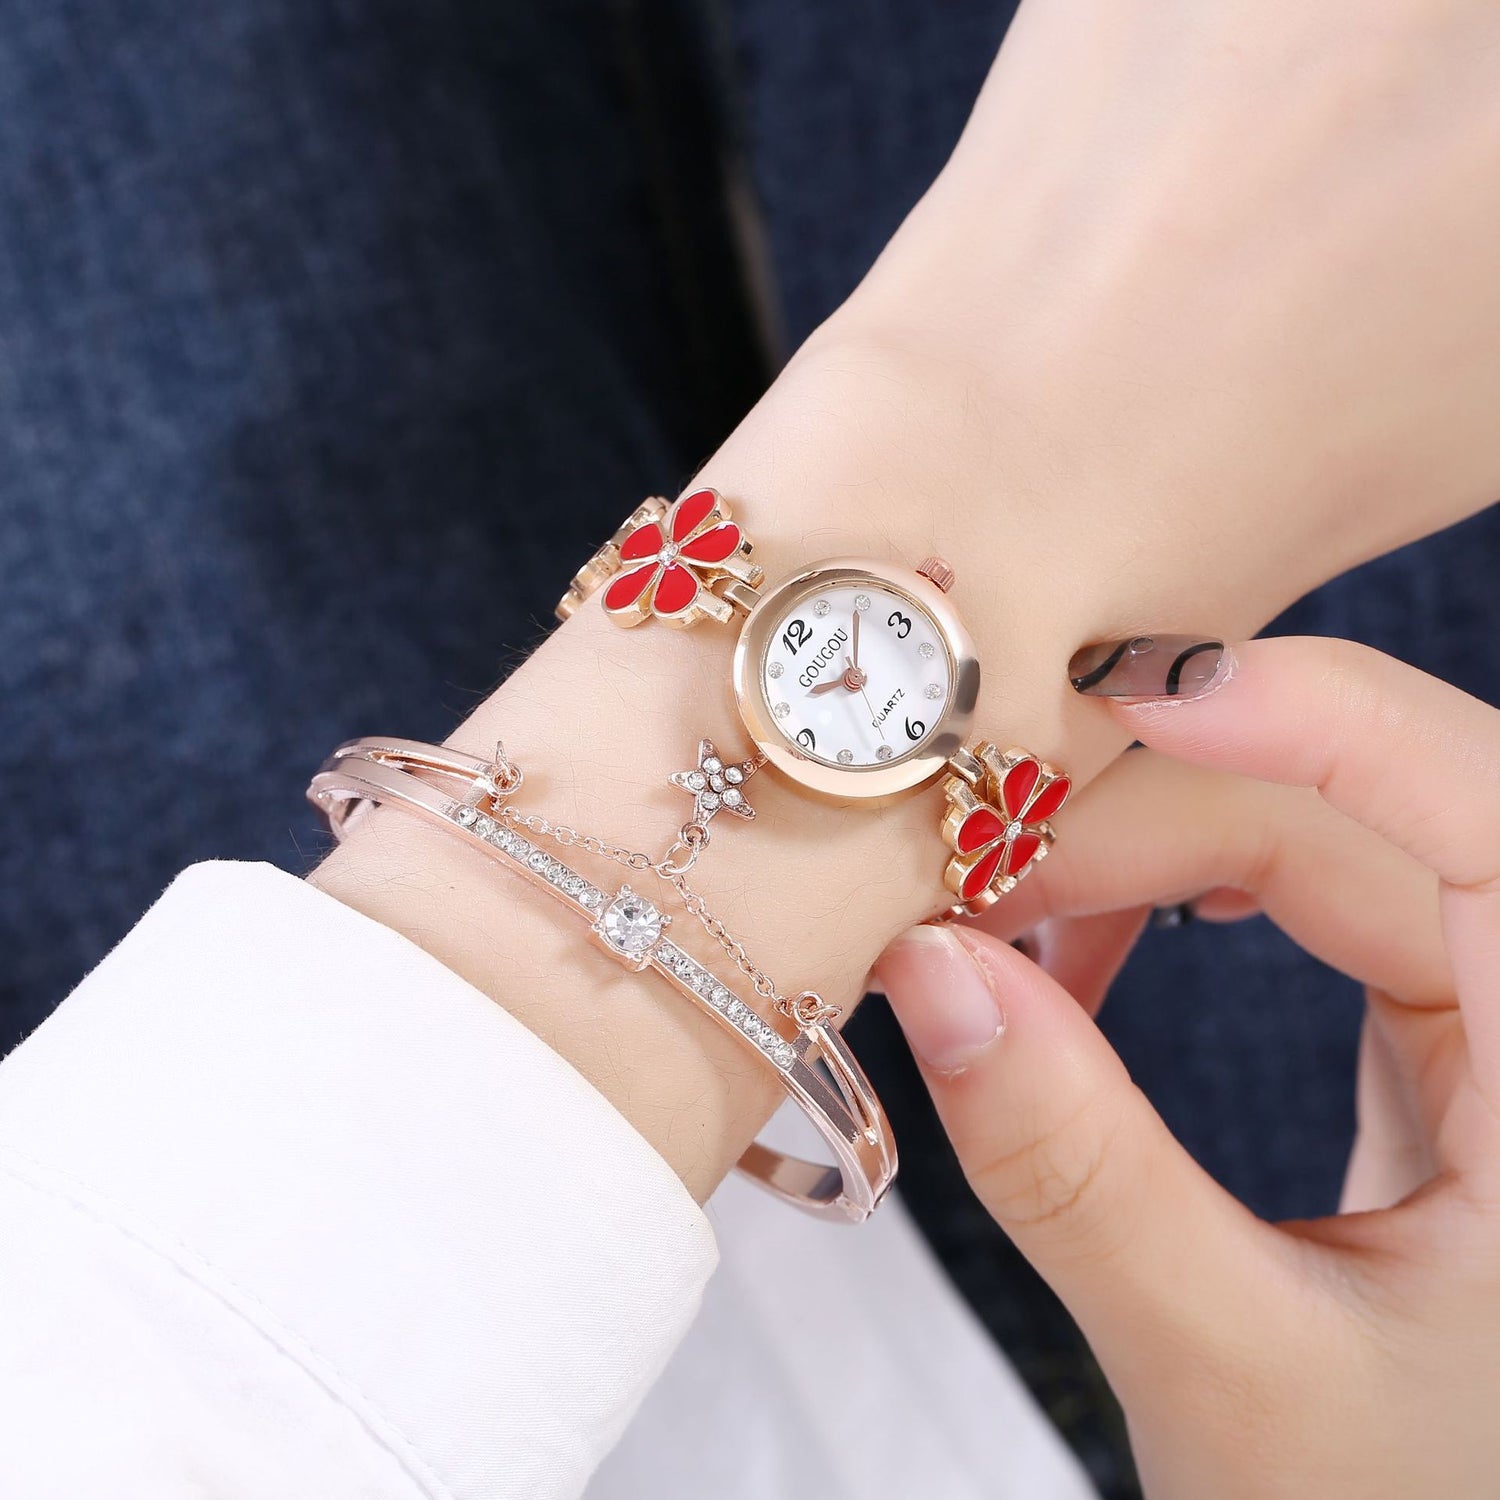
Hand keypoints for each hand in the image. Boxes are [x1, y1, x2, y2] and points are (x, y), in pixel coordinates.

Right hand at [876, 637, 1499, 1495]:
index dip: (1318, 714)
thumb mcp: (1237, 1374)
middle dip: (1144, 823)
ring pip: (1315, 848)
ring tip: (1002, 940)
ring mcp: (1497, 1024)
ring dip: (1140, 864)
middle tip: (966, 883)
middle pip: (1350, 820)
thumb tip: (928, 970)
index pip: (1491, 810)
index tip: (1124, 698)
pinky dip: (1170, 910)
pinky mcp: (1438, 1040)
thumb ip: (1079, 1173)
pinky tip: (1079, 962)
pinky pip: (1305, 907)